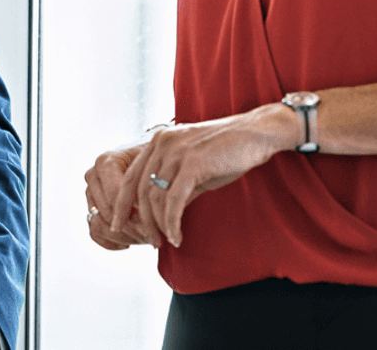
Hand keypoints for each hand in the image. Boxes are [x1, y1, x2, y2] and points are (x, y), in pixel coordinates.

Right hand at [84, 145, 158, 249]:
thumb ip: (152, 185)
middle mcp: (93, 176)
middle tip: (156, 237)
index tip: (156, 226)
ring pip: (99, 225)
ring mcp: (90, 194)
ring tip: (146, 238)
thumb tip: (152, 214)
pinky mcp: (90, 209)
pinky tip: (131, 242)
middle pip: (107, 212)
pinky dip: (112, 242)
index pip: (115, 195)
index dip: (135, 214)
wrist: (152, 166)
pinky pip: (95, 233)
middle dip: (132, 228)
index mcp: (106, 162)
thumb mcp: (158, 169)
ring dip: (124, 237)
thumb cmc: (158, 165)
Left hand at [108, 104, 298, 248]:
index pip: (129, 177)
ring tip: (167, 241)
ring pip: (155, 197)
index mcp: (157, 142)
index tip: (120, 225)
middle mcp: (161, 143)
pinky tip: (178, 236)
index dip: (121, 204)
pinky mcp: (193, 162)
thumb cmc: (227, 152)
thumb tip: (160, 217)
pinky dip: (172, 222)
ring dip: (158, 225)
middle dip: (141, 220)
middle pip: (139, 189)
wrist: (257, 134)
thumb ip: (174, 188)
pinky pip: (174, 200)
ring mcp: (176, 151)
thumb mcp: (194, 171)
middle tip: (150, 241)